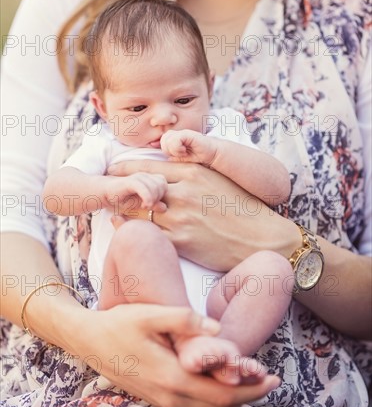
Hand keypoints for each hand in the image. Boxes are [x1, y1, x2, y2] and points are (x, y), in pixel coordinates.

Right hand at [72, 304, 279, 406]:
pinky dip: (214, 397)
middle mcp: (171, 398)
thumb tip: (217, 328)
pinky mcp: (159, 398)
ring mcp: (164, 401)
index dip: (252, 388)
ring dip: (232, 396)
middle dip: (248, 395)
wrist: (89, 341)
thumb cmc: (120, 324)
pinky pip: (195, 406)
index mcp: (173, 379)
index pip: (224, 394)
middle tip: (268, 377)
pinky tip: (218, 376)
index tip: (274, 377)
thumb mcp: (150, 314)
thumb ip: (184, 320)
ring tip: (247, 375)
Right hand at [103, 172, 166, 211]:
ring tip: (144, 206)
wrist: (104, 193)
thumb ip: (152, 204)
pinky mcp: (130, 181)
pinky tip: (144, 206)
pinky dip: (147, 198)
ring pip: (155, 186)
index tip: (152, 204)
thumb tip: (164, 208)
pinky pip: (144, 188)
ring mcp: (138, 177)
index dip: (162, 195)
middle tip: (148, 205)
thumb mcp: (139, 203)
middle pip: (162, 185)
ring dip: (152, 199)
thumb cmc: (122, 199)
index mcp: (149, 178)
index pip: (163, 184)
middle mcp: (145, 175)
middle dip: (158, 197)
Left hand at [107, 160, 298, 270]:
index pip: (145, 165)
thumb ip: (190, 167)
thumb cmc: (241, 206)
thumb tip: (164, 164)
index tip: (112, 170)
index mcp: (193, 171)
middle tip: (105, 190)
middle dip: (117, 188)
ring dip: (120, 207)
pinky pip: (145, 232)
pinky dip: (129, 227)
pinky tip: (123, 225)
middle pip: (135, 185)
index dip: (123, 168)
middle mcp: (184, 191)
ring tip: (111, 206)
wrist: (262, 239)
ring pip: (136, 209)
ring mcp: (181, 217)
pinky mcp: (181, 241)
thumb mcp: (218, 176)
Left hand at [161, 129, 217, 165]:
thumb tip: (166, 158)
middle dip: (168, 150)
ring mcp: (183, 133)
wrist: (214, 153)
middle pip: (163, 139)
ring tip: (183, 153)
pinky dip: (177, 148)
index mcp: (177, 139)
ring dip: (173, 149)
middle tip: (179, 155)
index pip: (163, 141)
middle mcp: (179, 134)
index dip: (166, 150)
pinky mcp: (188, 134)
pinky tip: (185, 151)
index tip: (175, 156)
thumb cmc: (201, 156)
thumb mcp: (185, 159)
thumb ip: (175, 157)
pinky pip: (175, 139)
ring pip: (167, 138)